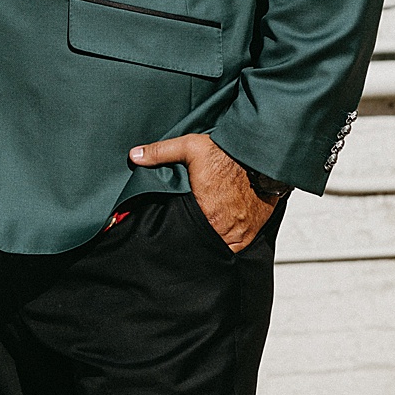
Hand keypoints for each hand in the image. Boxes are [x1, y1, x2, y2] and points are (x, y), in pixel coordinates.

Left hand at [129, 132, 276, 252]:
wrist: (260, 154)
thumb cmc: (227, 152)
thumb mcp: (190, 146)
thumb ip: (160, 153)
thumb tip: (134, 156)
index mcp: (205, 214)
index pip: (185, 234)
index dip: (178, 233)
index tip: (174, 231)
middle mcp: (225, 229)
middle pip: (203, 244)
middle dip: (194, 239)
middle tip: (186, 232)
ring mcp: (241, 232)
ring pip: (221, 248)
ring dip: (212, 242)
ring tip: (202, 233)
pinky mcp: (254, 230)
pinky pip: (238, 246)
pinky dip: (229, 242)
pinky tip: (221, 233)